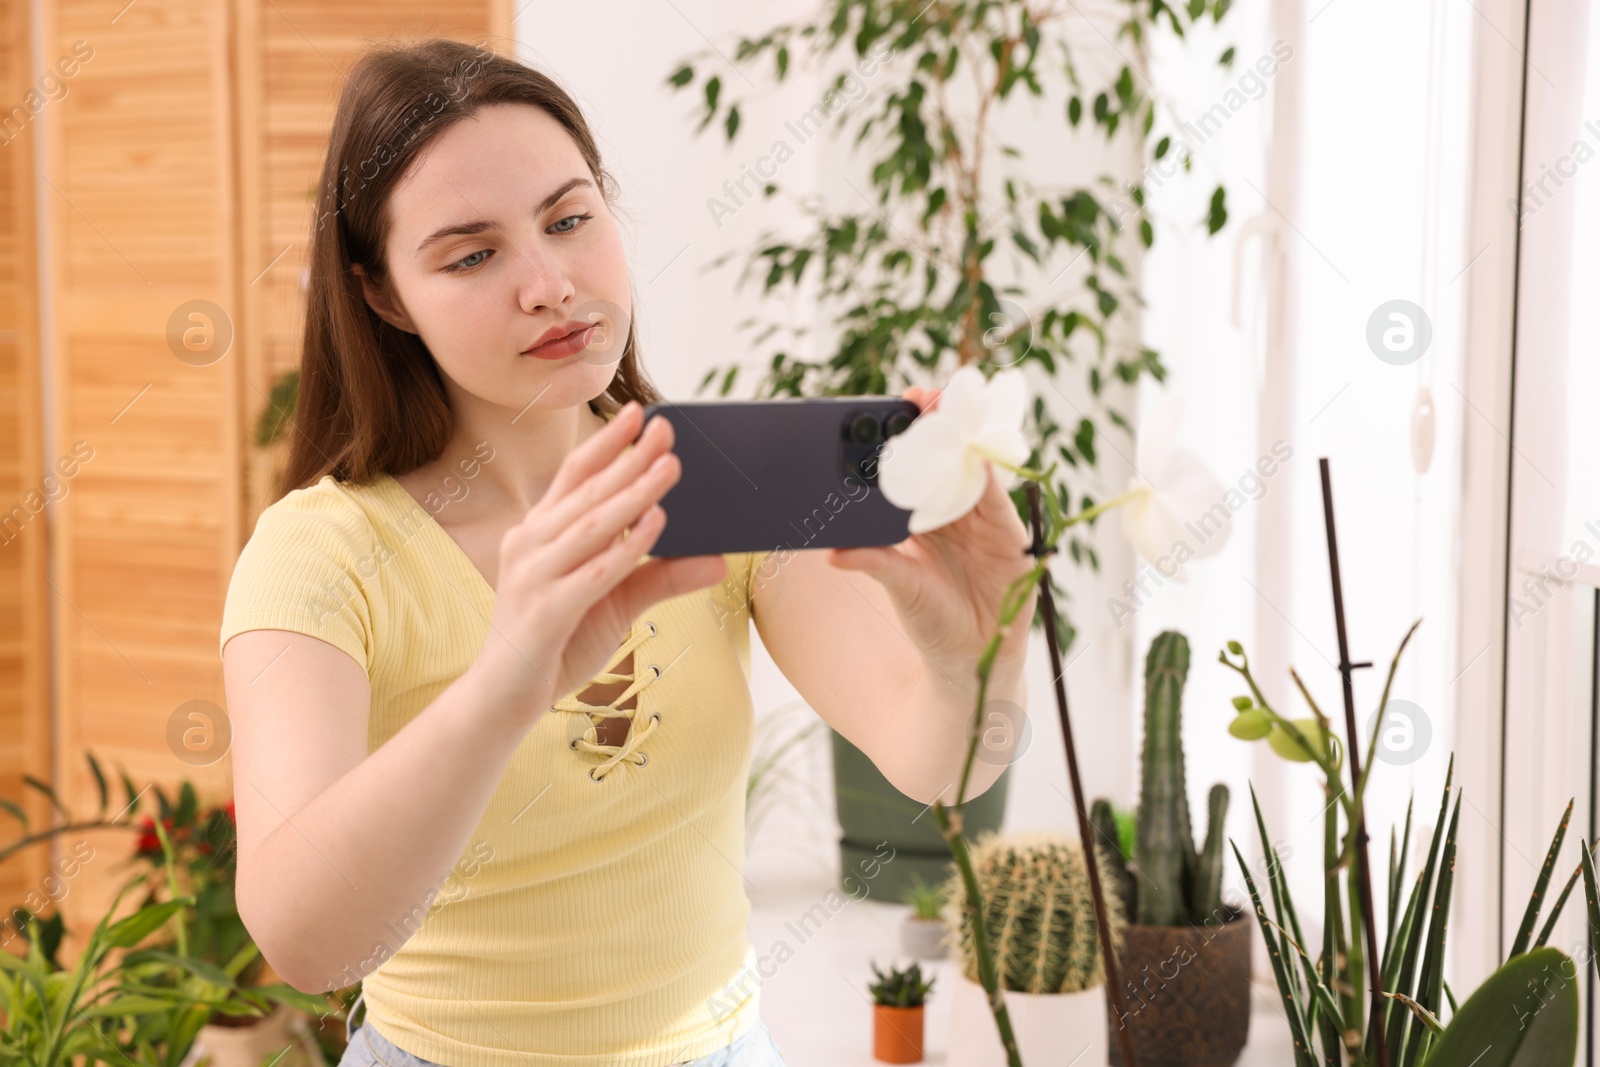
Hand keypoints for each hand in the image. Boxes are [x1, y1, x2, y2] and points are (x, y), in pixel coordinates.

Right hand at [471, 401, 727, 725]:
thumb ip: (661, 578)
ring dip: (634, 493)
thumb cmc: (554, 646)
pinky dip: (625, 547)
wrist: (502, 700)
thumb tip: (718, 560)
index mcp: (538, 535)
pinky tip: (656, 525)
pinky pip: (592, 572)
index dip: (605, 443)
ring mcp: (533, 578)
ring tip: (671, 466)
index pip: (573, 476)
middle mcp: (530, 546)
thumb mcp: (615, 604)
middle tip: (667, 430)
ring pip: (592, 525)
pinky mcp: (545, 613)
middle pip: (587, 492)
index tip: (638, 413)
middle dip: (630, 459)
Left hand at [825, 385, 1039, 677]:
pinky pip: (997, 499)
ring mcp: (983, 520)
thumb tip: (832, 553)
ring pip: (973, 468)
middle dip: (937, 423)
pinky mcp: (1008, 535)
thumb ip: (873, 562)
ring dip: (963, 439)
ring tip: (947, 411)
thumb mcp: (898, 585)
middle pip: (947, 457)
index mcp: (923, 515)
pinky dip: (988, 477)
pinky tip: (976, 457)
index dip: (910, 434)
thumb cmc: (930, 618)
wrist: (968, 658)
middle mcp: (953, 510)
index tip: (896, 405)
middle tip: (921, 396)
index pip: (917, 466)